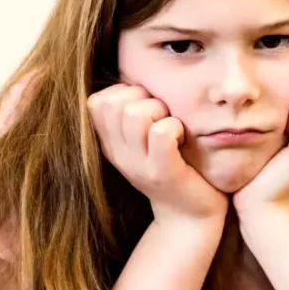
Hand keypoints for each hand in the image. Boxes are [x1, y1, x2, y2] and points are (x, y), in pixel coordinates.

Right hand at [88, 84, 227, 224]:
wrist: (191, 216)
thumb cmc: (174, 167)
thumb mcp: (145, 141)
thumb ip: (133, 113)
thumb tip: (134, 73)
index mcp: (110, 144)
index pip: (97, 101)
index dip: (125, 94)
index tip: (147, 111)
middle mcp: (118, 155)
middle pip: (115, 102)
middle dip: (145, 100)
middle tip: (163, 119)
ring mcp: (138, 166)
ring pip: (136, 113)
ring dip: (162, 112)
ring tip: (173, 129)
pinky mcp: (162, 173)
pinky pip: (161, 132)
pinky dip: (176, 128)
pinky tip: (182, 140)